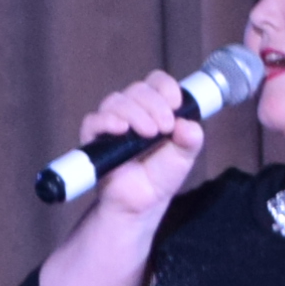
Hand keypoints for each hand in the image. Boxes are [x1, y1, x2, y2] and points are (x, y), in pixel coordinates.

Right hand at [73, 71, 205, 221]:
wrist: (143, 202)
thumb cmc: (161, 175)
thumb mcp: (185, 156)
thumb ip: (191, 139)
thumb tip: (187, 125)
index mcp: (154, 108)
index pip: (156, 82)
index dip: (166, 87)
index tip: (176, 104)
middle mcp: (132, 111)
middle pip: (137, 89)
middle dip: (154, 105)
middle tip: (165, 127)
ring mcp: (112, 123)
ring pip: (116, 101)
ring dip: (135, 113)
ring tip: (148, 134)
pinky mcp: (94, 139)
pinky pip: (93, 120)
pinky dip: (107, 121)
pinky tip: (121, 129)